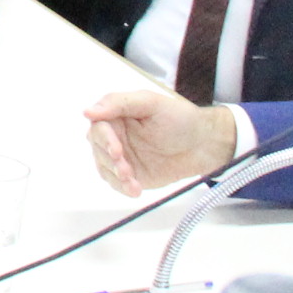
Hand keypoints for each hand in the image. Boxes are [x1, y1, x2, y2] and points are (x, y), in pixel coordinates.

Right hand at [83, 88, 241, 194]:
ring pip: (105, 168)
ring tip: (132, 181)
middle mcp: (115, 136)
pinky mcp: (132, 175)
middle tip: (125, 168)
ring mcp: (123, 157)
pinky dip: (123, 188)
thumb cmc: (180, 119)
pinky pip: (118, 184)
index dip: (104, 139)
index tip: (116, 149)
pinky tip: (135, 189)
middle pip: (98, 149)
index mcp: (116, 116)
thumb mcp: (151, 103)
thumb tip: (88, 112)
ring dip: (115, 176)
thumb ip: (119, 103)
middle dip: (109, 160)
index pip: (98, 127)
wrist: (203, 144)